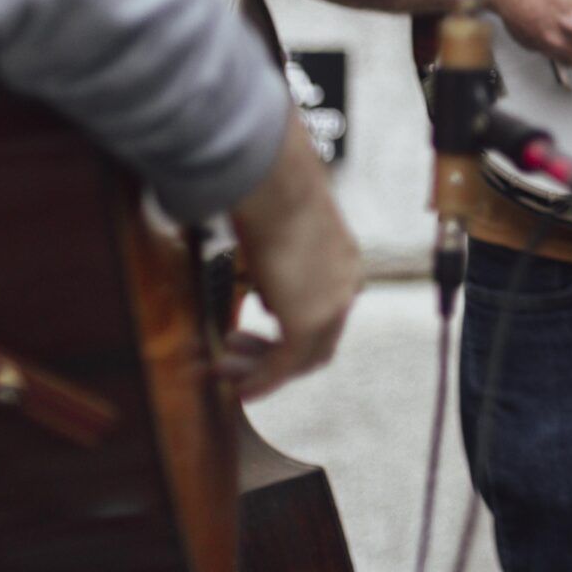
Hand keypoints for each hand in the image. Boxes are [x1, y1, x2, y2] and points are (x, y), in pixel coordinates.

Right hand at [224, 111, 361, 399]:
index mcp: (345, 262)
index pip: (325, 311)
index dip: (290, 328)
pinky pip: (286, 364)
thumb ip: (279, 268)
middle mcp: (346, 287)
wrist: (277, 184)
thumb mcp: (281, 235)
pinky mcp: (309, 322)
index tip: (256, 333)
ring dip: (262, 369)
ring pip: (302, 357)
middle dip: (274, 354)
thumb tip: (265, 295)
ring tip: (225, 370)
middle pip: (318, 341)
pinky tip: (240, 388)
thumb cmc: (272, 194)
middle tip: (234, 354)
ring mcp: (332, 306)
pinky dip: (263, 380)